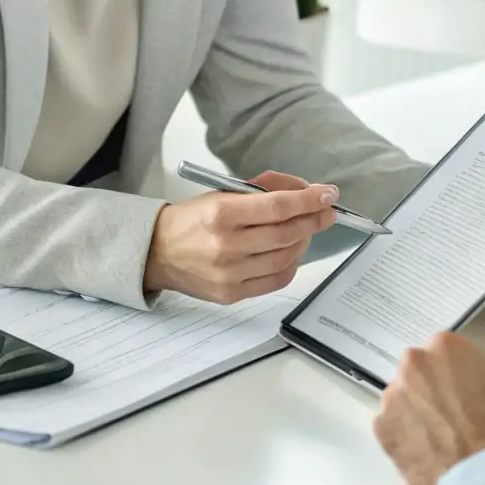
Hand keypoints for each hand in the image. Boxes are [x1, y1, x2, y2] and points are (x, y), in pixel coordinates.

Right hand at [144, 170, 337, 303]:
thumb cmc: (192, 218)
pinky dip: (291, 264)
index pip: (277, 206)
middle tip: (327, 210)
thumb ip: (261, 190)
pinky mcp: (231, 294)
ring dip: (304, 241)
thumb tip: (301, 190)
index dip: (308, 200)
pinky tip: (292, 251)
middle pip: (286, 233)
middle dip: (314, 219)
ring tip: (308, 229)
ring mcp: (229, 274)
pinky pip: (275, 280)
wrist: (157, 251)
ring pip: (285, 258)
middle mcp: (226, 245)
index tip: (328, 193)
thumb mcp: (221, 194)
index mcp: (221, 213)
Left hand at [374, 332, 484, 484]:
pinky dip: (406, 440)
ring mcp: (393, 396)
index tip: (467, 394)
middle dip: (433, 390)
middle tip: (454, 417)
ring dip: (417, 414)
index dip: (460, 375)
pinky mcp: (382, 428)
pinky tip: (428, 454)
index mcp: (446, 346)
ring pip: (404, 401)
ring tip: (441, 440)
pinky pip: (392, 429)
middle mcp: (413, 364)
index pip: (447, 354)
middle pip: (420, 373)